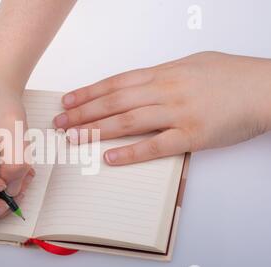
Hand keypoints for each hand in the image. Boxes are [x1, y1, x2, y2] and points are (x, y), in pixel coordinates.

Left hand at [54, 52, 270, 164]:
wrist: (265, 88)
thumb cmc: (231, 75)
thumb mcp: (192, 64)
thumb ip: (163, 75)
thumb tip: (138, 85)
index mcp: (164, 73)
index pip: (115, 83)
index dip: (88, 93)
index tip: (68, 102)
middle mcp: (165, 91)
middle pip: (114, 103)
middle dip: (83, 114)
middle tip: (60, 124)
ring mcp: (177, 113)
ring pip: (127, 122)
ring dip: (96, 131)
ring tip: (74, 139)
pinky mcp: (192, 136)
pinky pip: (155, 146)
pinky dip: (130, 153)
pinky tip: (109, 158)